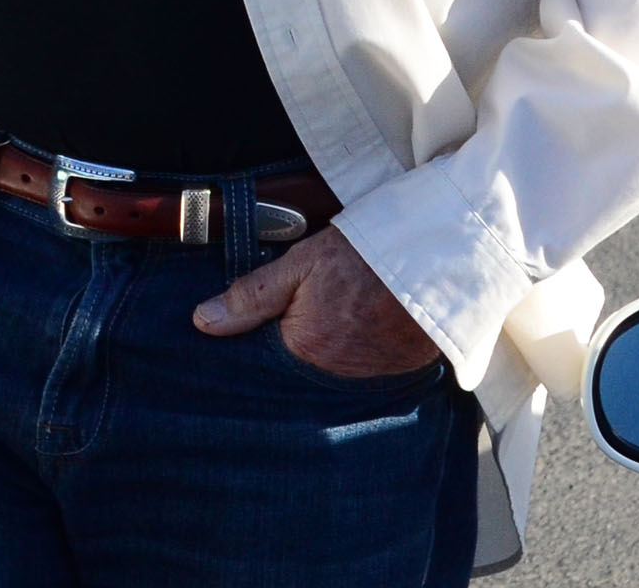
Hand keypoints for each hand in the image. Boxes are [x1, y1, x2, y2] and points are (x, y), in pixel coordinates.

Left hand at [196, 226, 442, 377]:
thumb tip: (203, 322)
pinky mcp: (402, 377)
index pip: (264, 368)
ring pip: (330, 380)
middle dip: (285, 365)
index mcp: (305, 353)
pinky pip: (366, 378)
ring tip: (321, 339)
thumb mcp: (298, 266)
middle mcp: (337, 379)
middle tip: (289, 337)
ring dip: (322, 365)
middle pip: (297, 378)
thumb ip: (250, 297)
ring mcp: (372, 381)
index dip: (252, 355)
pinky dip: (355, 363)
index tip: (239, 346)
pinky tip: (350, 344)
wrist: (435, 257)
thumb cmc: (362, 258)